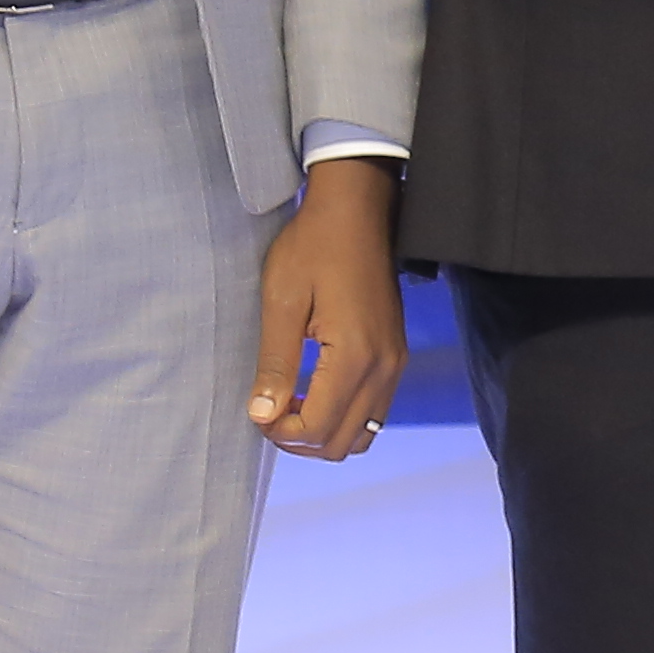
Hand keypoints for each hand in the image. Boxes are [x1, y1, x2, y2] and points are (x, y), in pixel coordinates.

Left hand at [249, 154, 407, 458]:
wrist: (357, 210)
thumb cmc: (313, 247)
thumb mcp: (281, 302)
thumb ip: (275, 364)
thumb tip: (262, 416)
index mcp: (354, 355)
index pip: (319, 428)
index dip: (281, 432)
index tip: (257, 411)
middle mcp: (384, 367)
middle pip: (342, 442)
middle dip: (301, 438)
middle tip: (270, 411)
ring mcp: (395, 362)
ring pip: (364, 433)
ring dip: (325, 431)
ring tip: (294, 403)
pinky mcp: (397, 354)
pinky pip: (375, 409)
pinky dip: (345, 415)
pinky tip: (317, 389)